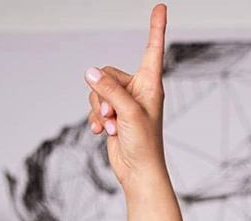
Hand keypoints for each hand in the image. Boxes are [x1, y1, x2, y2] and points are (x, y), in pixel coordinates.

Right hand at [84, 3, 168, 192]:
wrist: (138, 173)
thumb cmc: (144, 146)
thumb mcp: (128, 113)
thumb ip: (109, 89)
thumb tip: (90, 73)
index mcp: (150, 84)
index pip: (153, 49)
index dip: (156, 28)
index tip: (160, 7)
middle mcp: (137, 90)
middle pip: (107, 73)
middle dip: (104, 95)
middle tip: (114, 116)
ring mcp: (124, 102)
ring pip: (98, 90)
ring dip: (99, 109)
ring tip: (112, 126)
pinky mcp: (113, 115)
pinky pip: (94, 105)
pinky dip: (95, 118)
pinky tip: (101, 131)